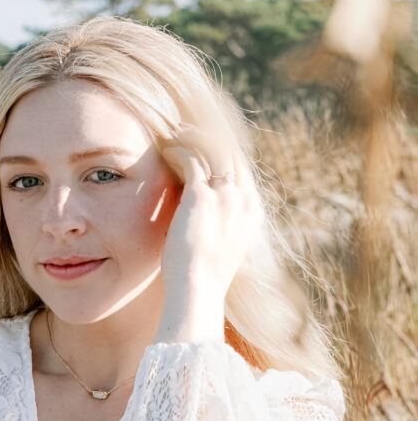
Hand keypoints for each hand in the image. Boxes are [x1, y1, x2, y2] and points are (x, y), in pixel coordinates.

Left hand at [158, 122, 263, 303]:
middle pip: (231, 153)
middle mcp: (245, 200)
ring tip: (175, 131)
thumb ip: (221, 224)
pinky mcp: (201, 196)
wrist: (198, 291)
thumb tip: (205, 214)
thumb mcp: (222, 247)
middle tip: (187, 130)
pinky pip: (192, 160)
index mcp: (253, 212)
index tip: (205, 146)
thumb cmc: (203, 277)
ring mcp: (226, 196)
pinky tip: (167, 148)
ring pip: (213, 149)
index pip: (242, 169)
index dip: (223, 152)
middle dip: (209, 137)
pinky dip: (179, 149)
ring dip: (193, 136)